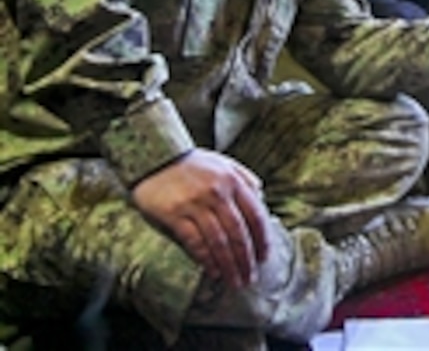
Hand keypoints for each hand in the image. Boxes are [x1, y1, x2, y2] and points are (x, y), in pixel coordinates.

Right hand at [131, 149, 269, 288]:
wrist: (155, 156)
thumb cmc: (193, 164)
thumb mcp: (224, 163)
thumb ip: (245, 178)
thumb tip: (262, 198)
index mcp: (233, 181)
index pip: (255, 215)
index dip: (262, 239)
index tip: (264, 257)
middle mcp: (217, 193)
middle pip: (238, 233)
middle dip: (246, 259)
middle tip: (250, 277)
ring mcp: (195, 204)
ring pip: (218, 241)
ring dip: (228, 265)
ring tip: (234, 281)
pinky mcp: (174, 214)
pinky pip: (194, 242)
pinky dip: (206, 259)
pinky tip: (213, 271)